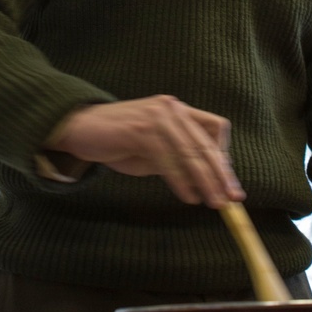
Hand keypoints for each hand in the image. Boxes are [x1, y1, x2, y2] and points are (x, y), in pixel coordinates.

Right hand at [47, 96, 242, 206]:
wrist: (79, 128)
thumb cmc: (117, 140)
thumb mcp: (154, 149)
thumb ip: (177, 157)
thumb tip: (207, 178)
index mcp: (177, 109)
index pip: (215, 128)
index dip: (225, 157)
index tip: (230, 183)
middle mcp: (171, 108)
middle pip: (206, 143)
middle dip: (221, 174)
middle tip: (232, 199)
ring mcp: (156, 116)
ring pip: (190, 152)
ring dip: (205, 181)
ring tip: (214, 203)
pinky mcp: (140, 129)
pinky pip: (167, 159)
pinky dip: (180, 180)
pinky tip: (188, 196)